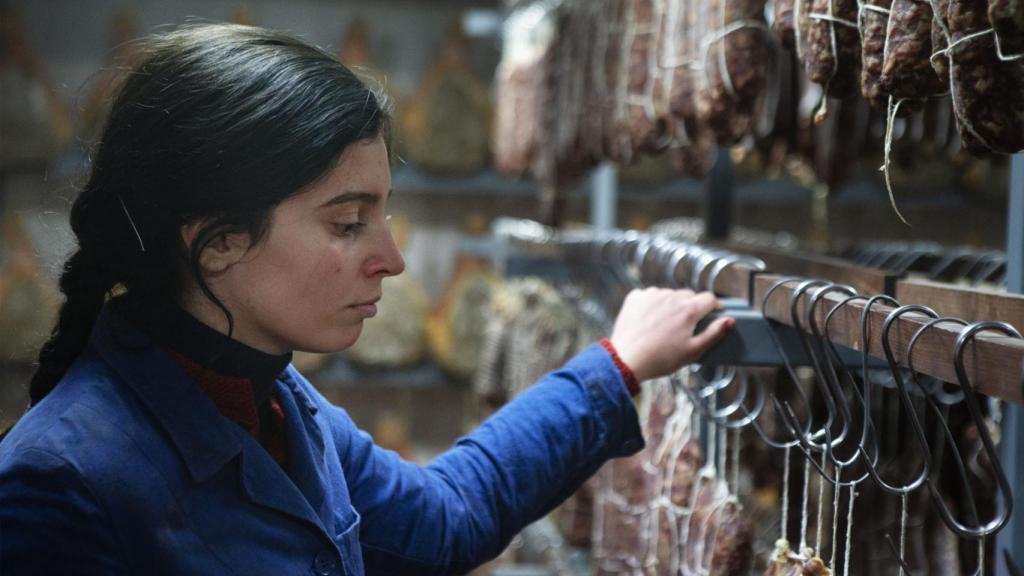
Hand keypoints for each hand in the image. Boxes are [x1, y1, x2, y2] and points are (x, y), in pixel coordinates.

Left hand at [610, 288, 734, 381]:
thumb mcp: (693, 351)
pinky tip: (649, 321)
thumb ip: (714, 334)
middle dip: (692, 307)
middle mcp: (671, 297)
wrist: (626, 359)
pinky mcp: (635, 297)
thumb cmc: (661, 359)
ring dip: (671, 305)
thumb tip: (730, 320)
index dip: (714, 306)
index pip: (709, 298)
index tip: (714, 313)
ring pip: (669, 295)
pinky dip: (652, 304)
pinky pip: (650, 296)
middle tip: (686, 326)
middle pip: (689, 296)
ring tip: (665, 326)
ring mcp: (652, 295)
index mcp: (689, 309)